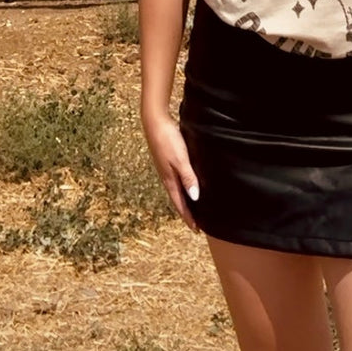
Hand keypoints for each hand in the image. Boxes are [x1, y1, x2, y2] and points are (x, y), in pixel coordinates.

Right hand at [142, 114, 199, 230]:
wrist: (154, 121)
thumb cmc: (167, 139)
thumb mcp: (180, 160)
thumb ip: (188, 178)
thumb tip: (195, 197)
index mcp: (169, 179)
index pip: (180, 204)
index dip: (188, 217)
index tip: (196, 229)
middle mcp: (167, 176)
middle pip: (177, 199)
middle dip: (186, 211)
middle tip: (195, 223)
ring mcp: (166, 168)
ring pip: (176, 189)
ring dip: (184, 199)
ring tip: (192, 206)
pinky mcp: (167, 159)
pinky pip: (176, 178)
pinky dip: (183, 185)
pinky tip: (187, 182)